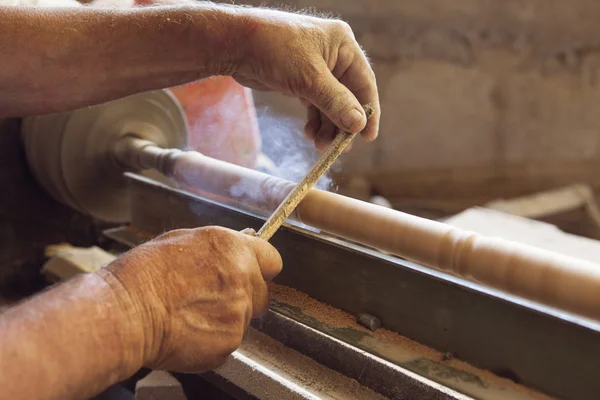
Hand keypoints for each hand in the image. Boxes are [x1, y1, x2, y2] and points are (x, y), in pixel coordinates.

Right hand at [99, 226, 281, 372]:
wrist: (126, 312)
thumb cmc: (143, 275)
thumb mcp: (181, 241)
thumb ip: (218, 247)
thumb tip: (235, 247)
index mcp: (233, 249)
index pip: (272, 259)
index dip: (260, 268)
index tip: (252, 274)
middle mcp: (243, 278)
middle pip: (262, 292)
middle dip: (246, 296)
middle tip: (215, 298)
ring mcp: (239, 312)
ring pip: (245, 318)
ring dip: (227, 318)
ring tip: (193, 315)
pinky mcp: (230, 341)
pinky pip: (229, 340)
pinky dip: (214, 339)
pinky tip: (189, 330)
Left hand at [232, 8, 379, 149]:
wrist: (235, 44)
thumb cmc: (274, 50)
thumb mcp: (310, 79)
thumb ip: (336, 102)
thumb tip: (359, 124)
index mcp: (343, 45)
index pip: (364, 83)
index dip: (368, 111)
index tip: (368, 137)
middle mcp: (333, 55)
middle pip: (347, 97)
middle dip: (342, 123)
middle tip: (339, 148)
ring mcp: (316, 68)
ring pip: (330, 104)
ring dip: (327, 126)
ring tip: (320, 146)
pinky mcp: (300, 79)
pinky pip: (315, 104)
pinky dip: (314, 120)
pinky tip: (310, 134)